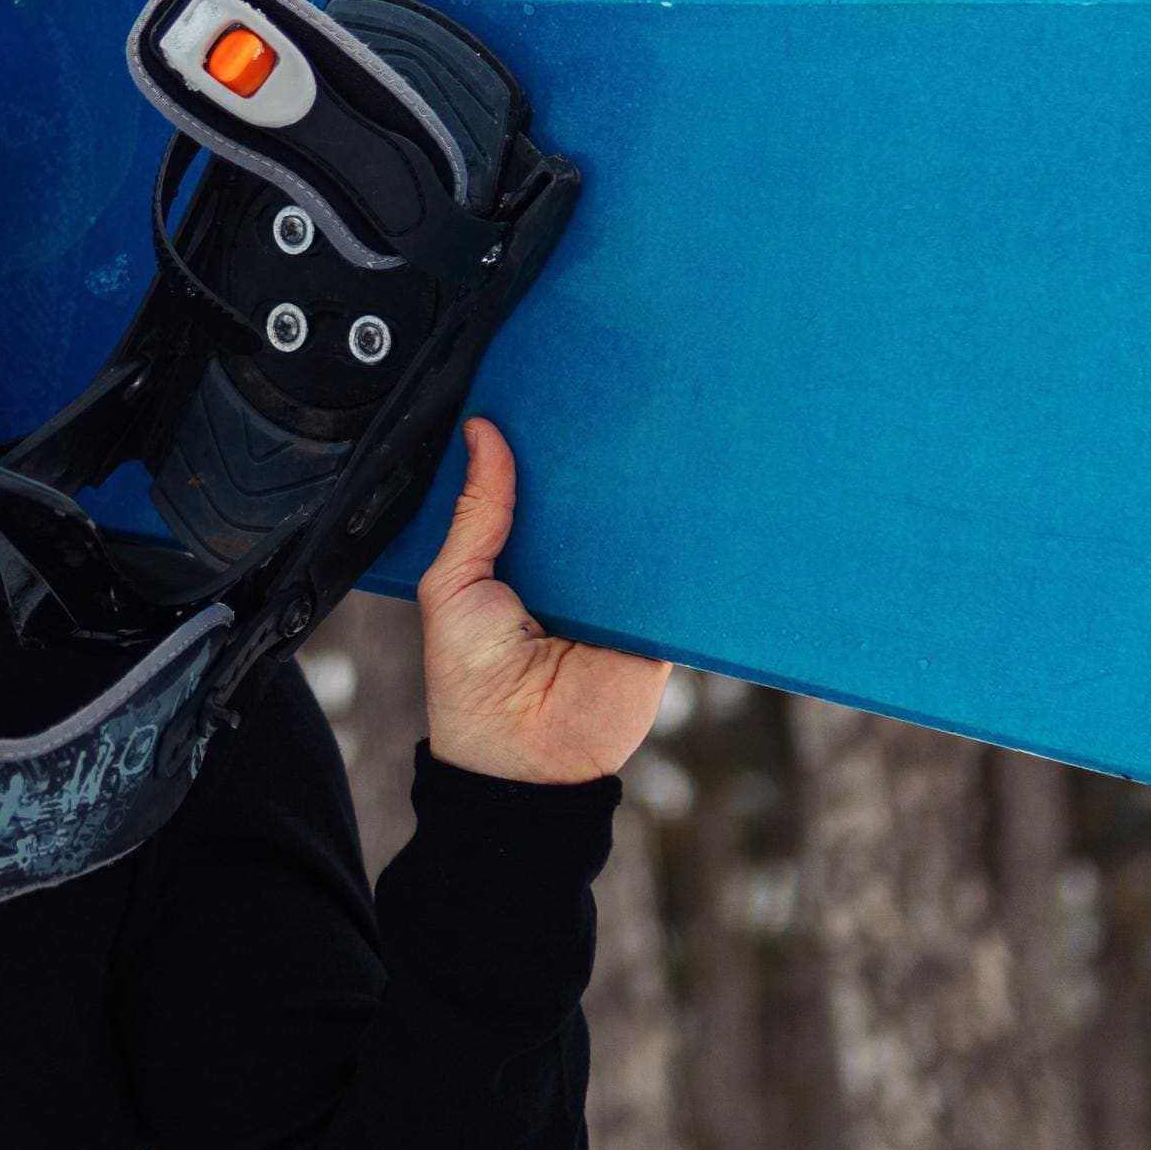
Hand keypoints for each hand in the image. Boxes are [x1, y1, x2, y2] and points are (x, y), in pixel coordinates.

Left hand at [417, 417, 670, 784]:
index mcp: (524, 557)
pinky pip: (678, 576)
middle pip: (598, 503)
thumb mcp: (454, 584)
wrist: (522, 760)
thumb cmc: (472, 681)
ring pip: (641, 530)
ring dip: (650, 494)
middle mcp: (576, 571)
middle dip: (604, 460)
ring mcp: (622, 595)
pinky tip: (696, 492)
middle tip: (617, 396)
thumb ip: (476, 513)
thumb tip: (481, 433)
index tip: (558, 389)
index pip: (546, 489)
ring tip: (661, 423)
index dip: (550, 447)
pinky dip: (685, 546)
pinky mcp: (661, 621)